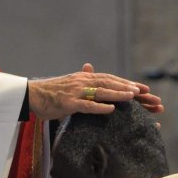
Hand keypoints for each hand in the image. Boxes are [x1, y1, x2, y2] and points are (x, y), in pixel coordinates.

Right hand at [27, 63, 163, 120]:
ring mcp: (76, 92)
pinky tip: (111, 109)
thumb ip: (83, 77)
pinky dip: (99, 106)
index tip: (144, 89)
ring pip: (100, 91)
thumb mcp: (70, 83)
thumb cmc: (51, 92)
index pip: (110, 79)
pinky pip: (86, 105)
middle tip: (146, 93)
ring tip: (133, 96)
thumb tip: (90, 67)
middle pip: (110, 83)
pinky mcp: (68, 103)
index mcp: (85, 78)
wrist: (31, 95)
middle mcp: (83, 82)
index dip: (127, 83)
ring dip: (118, 93)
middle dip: (128, 87)